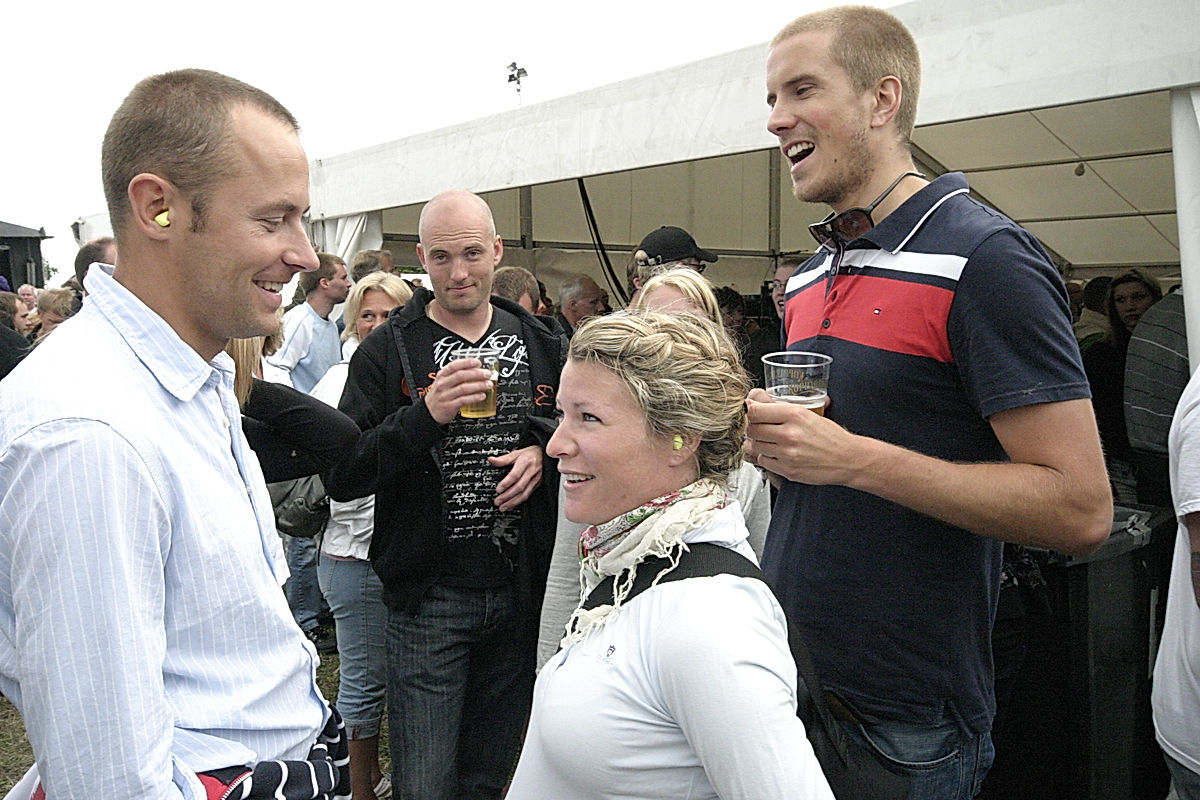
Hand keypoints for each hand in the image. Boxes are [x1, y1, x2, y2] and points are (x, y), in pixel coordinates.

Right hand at [423, 358, 493, 424]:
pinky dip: (474, 397)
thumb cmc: (440, 395)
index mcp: (442, 375)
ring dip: (478, 385)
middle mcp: (443, 384)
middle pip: (461, 376)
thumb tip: (477, 370)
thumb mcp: (444, 382)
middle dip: (476, 374)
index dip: (467, 363)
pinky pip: (464, 400)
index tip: (478, 363)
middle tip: (487, 374)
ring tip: (488, 384)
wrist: (429, 412)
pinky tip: (482, 396)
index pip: (454, 365)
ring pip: (464, 388)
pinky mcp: (449, 406)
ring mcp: (445, 395)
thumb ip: (456, 375)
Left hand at [489, 445, 543, 511]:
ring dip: (513, 502)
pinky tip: (512, 505)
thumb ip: (503, 459)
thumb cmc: (530, 454)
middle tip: (497, 501)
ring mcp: (536, 479)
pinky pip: (528, 495)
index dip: (506, 483)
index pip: (515, 475)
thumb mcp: (517, 453)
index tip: (498, 489)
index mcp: (526, 462)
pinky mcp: (538, 485)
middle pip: (519, 486)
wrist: (545, 456)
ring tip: (503, 507)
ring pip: (525, 493)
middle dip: (507, 496)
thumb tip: (491, 460)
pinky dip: (519, 502)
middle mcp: (532, 471)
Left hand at [744, 388, 858, 484]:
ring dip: (759, 442)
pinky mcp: (787, 470)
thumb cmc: (829, 435)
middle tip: (761, 427)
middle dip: (753, 427)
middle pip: (751, 428)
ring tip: (772, 440)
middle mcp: (789, 433)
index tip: (749, 411)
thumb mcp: (807, 412)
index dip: (748, 411)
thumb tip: (752, 400)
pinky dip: (766, 457)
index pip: (754, 411)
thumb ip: (779, 407)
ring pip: (755, 445)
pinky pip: (763, 461)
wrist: (848, 458)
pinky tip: (778, 453)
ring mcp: (787, 454)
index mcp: (794, 414)